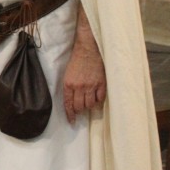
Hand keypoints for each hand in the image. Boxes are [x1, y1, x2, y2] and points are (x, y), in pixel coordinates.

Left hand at [62, 6, 105, 123]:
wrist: (88, 47)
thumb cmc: (77, 59)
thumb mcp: (68, 73)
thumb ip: (70, 86)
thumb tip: (72, 100)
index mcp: (68, 84)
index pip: (68, 104)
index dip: (70, 114)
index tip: (72, 121)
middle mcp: (79, 87)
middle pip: (80, 106)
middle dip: (80, 110)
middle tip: (81, 110)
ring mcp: (91, 86)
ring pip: (90, 105)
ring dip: (89, 106)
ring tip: (89, 104)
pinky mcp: (101, 83)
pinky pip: (100, 99)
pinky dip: (98, 101)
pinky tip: (97, 99)